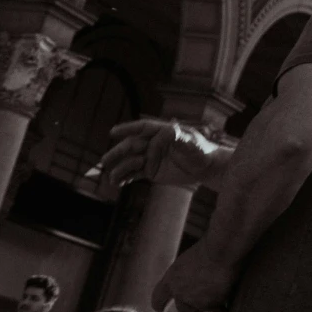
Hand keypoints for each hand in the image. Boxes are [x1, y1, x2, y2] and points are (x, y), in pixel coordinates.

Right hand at [97, 119, 227, 190]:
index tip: (112, 132)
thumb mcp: (193, 143)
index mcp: (163, 132)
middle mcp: (154, 144)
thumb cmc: (202, 151)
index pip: (143, 128)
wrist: (206, 168)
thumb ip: (180, 137)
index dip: (127, 129)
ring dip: (120, 168)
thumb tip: (168, 129)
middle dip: (118, 152)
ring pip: (130, 161)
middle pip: (132, 146)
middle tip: (105, 160)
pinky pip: (134, 174)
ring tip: (113, 178)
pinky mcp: (150, 171)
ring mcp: (151, 158)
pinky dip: (124, 178)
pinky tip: (116, 183)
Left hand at [153, 241, 236, 311]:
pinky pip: (217, 311)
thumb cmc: (208, 246)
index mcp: (170, 279)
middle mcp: (180, 293)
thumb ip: (187, 269)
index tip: (160, 309)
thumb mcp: (189, 258)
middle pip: (181, 311)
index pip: (158, 297)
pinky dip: (222, 311)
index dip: (159, 304)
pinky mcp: (210, 304)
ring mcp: (195, 301)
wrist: (221, 250)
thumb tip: (192, 272)